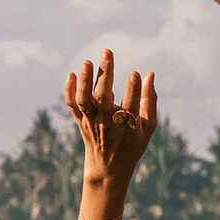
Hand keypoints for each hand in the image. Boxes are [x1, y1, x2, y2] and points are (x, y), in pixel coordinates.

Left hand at [64, 49, 156, 187]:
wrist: (108, 168)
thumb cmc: (133, 143)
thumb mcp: (149, 126)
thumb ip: (150, 100)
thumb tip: (150, 74)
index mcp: (128, 126)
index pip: (130, 105)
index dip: (133, 90)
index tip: (134, 73)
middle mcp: (107, 123)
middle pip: (104, 97)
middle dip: (106, 74)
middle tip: (107, 52)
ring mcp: (91, 122)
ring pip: (85, 100)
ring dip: (84, 80)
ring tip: (86, 61)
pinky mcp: (81, 121)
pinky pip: (72, 106)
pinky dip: (69, 91)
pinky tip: (71, 74)